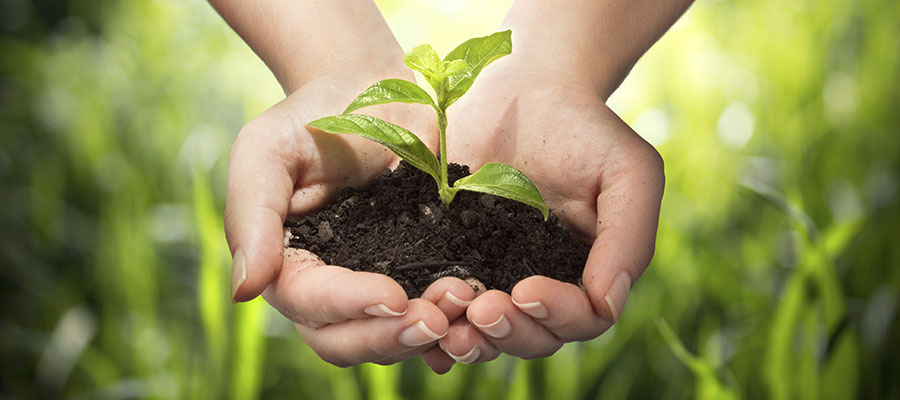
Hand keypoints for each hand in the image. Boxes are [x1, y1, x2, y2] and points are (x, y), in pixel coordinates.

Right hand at [226, 72, 450, 365]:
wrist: (374, 88)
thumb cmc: (312, 116)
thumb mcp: (266, 152)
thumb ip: (252, 217)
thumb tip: (246, 291)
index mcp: (286, 264)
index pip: (309, 303)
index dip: (349, 306)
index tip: (393, 294)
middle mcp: (328, 287)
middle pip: (346, 340)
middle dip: (390, 337)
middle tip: (435, 319)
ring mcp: (375, 282)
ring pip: (389, 336)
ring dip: (425, 333)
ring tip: (463, 305)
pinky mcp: (418, 271)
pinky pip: (430, 312)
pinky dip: (451, 323)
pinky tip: (477, 313)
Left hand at [418, 53, 664, 372]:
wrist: (525, 87)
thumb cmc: (585, 128)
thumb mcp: (627, 172)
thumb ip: (628, 237)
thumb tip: (608, 302)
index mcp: (586, 273)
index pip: (581, 319)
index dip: (555, 315)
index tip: (526, 288)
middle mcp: (540, 284)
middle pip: (531, 338)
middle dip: (507, 333)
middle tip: (481, 310)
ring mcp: (492, 275)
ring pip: (485, 333)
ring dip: (469, 339)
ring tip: (447, 324)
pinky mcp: (447, 259)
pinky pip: (441, 305)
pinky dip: (430, 324)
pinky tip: (414, 318)